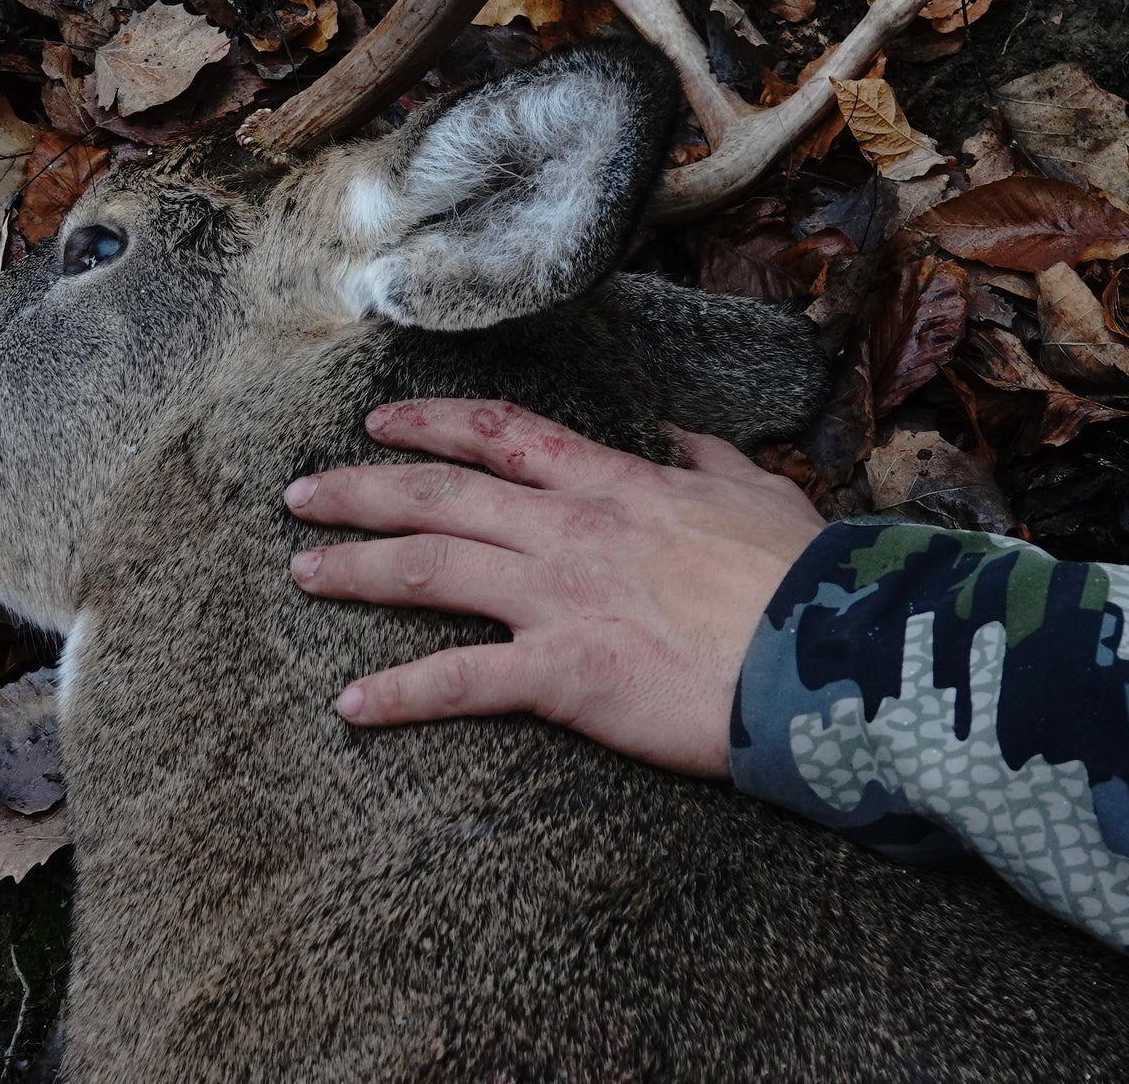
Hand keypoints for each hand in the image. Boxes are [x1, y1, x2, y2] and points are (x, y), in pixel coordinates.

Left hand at [283, 399, 824, 777]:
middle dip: (361, 489)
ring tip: (301, 573)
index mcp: (614, 484)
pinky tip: (352, 707)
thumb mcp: (759, 492)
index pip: (502, 434)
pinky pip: (461, 681)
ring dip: (356, 568)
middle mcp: (569, 530)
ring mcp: (559, 597)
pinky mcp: (563, 672)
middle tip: (301, 495)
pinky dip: (400, 694)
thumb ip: (710, 457)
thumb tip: (681, 434)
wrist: (827, 649)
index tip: (381, 421)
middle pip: (441, 494)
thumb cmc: (799, 574)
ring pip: (430, 568)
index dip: (432, 422)